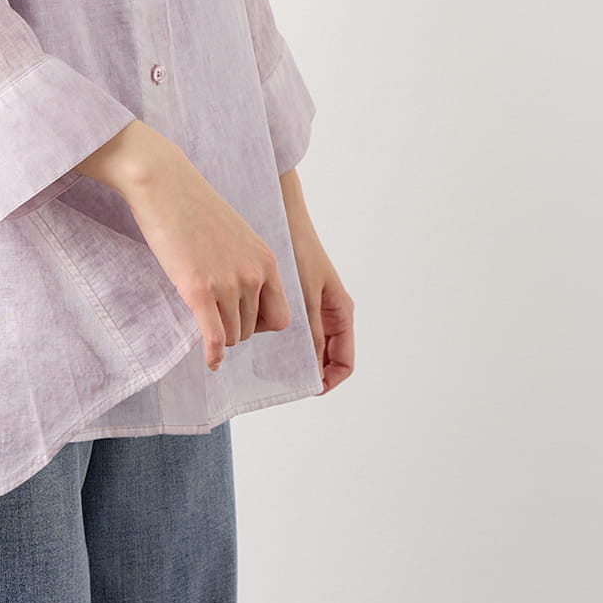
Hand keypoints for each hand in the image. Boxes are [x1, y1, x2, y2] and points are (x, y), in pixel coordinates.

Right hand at [90, 125, 291, 373]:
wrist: (164, 184)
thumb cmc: (193, 205)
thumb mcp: (235, 234)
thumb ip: (246, 264)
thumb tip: (243, 296)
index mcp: (265, 260)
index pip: (280, 315)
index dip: (261, 325)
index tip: (241, 319)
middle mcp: (253, 274)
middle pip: (254, 329)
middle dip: (236, 331)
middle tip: (217, 322)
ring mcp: (226, 283)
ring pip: (233, 335)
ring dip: (221, 338)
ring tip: (205, 328)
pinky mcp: (198, 290)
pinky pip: (214, 337)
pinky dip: (213, 354)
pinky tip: (210, 362)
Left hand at [279, 167, 354, 393]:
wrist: (285, 213)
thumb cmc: (300, 249)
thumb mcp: (306, 293)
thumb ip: (312, 331)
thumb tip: (313, 369)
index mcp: (341, 312)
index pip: (344, 362)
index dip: (328, 380)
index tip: (305, 388)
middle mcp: (330, 312)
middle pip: (325, 356)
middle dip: (307, 370)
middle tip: (279, 380)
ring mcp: (314, 304)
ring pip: (307, 343)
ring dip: (292, 354)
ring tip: (265, 360)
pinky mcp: (296, 295)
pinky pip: (293, 325)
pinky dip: (281, 336)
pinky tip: (259, 337)